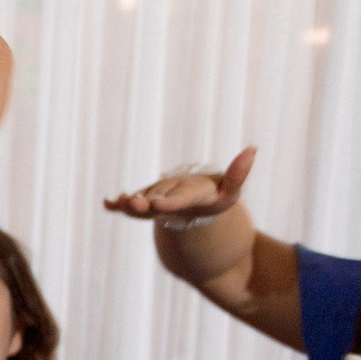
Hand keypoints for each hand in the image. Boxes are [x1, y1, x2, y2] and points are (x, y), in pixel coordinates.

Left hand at [103, 146, 254, 223]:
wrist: (194, 210)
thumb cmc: (215, 196)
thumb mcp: (229, 190)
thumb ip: (239, 173)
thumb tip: (253, 149)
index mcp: (193, 203)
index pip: (181, 203)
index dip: (170, 203)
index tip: (158, 204)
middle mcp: (171, 206)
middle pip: (156, 202)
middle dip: (144, 203)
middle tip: (132, 202)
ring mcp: (155, 206)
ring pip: (140, 205)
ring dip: (128, 205)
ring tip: (118, 201)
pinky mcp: (144, 203)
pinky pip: (127, 207)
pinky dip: (115, 206)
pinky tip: (107, 203)